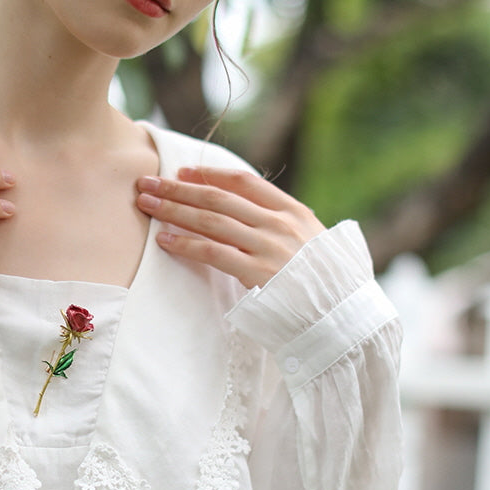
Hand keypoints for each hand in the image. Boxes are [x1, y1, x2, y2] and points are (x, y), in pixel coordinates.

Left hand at [136, 165, 323, 288]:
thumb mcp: (312, 245)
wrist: (344, 317)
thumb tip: (249, 219)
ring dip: (173, 210)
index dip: (210, 174)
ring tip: (145, 203)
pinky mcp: (257, 274)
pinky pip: (212, 252)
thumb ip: (283, 228)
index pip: (244, 182)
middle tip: (148, 182)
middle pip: (219, 197)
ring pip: (210, 220)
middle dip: (178, 188)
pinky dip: (185, 244)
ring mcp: (269, 247)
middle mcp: (280, 224)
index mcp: (294, 212)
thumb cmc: (326, 285)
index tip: (183, 172)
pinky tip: (164, 240)